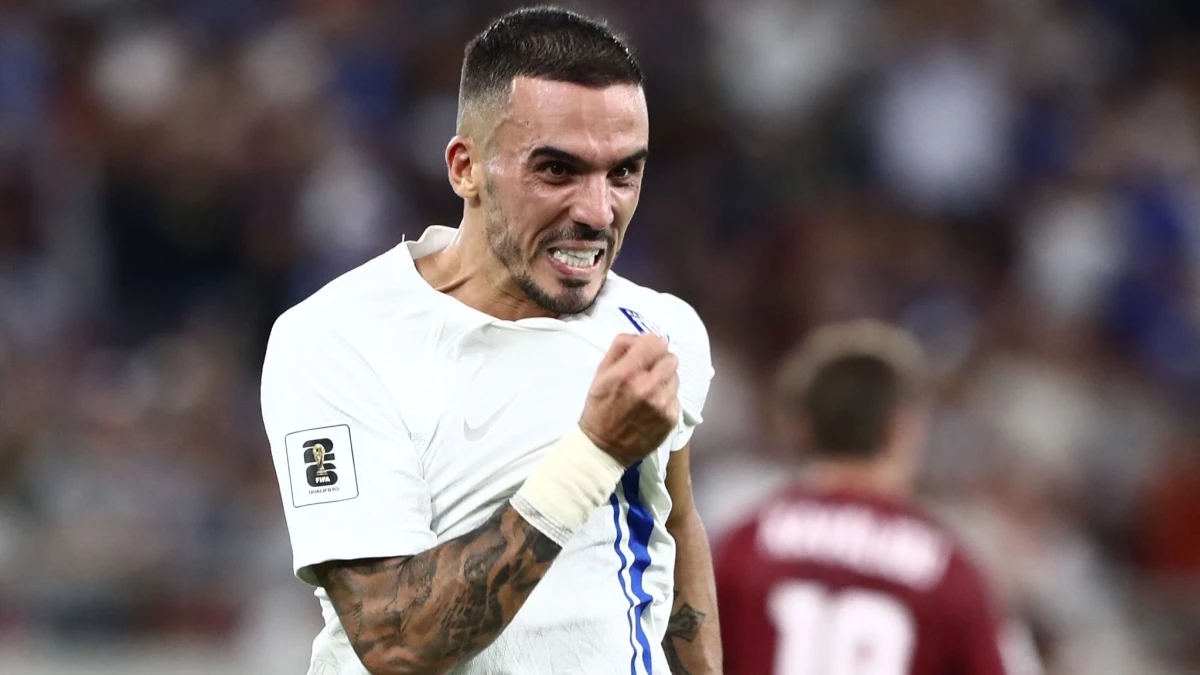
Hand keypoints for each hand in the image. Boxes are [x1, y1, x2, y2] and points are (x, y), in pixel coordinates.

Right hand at [579, 333, 679, 466]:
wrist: (603, 448)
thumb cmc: (599, 408)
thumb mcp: (601, 373)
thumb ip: (620, 348)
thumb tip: (640, 337)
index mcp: (627, 373)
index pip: (656, 342)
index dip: (651, 346)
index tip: (646, 354)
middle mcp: (647, 387)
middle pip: (671, 358)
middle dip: (659, 362)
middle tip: (648, 373)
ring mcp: (662, 404)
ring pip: (675, 377)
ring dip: (665, 380)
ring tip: (649, 392)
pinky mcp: (671, 419)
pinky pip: (676, 397)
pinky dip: (666, 399)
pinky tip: (652, 407)